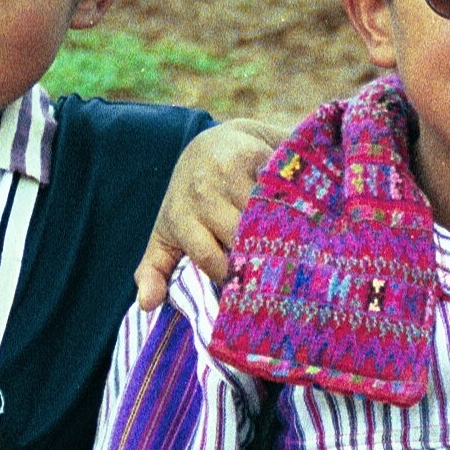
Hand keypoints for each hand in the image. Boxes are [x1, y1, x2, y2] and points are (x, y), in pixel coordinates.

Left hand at [137, 116, 287, 309]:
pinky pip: (279, 189)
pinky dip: (293, 204)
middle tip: (280, 273)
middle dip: (259, 256)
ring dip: (282, 232)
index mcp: (181, 217)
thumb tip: (145, 305)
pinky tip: (304, 218)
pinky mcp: (255, 155)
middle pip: (239, 236)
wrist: (214, 144)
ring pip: (263, 214)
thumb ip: (155, 268)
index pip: (208, 257)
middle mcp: (201, 192)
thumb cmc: (190, 200)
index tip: (247, 288)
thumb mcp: (166, 232)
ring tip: (297, 249)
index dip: (230, 275)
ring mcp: (228, 172)